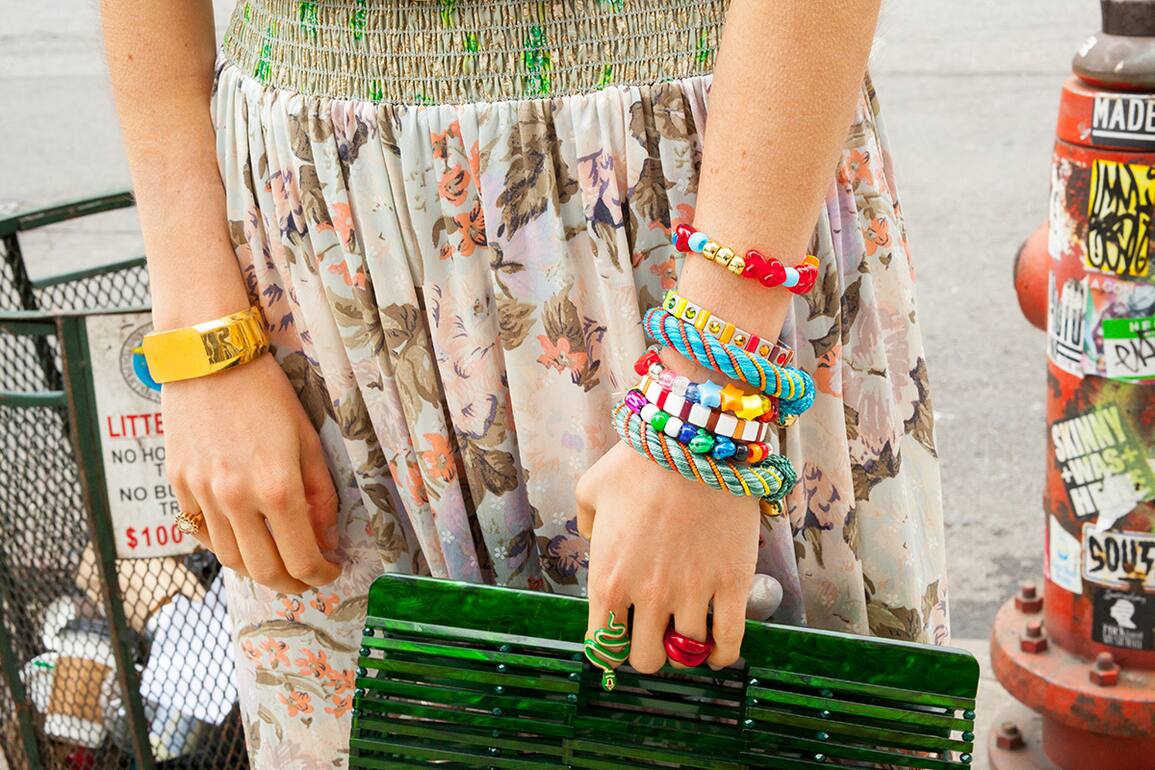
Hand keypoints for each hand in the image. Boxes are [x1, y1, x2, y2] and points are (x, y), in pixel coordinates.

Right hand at [163, 353, 341, 592]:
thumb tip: (327, 539)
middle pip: (264, 571)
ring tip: (278, 559)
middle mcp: (235, 499)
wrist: (209, 358)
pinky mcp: (177, 485)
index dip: (320, 575)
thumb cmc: (267, 393)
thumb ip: (320, 495)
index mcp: (276, 488)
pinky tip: (244, 536)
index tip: (330, 572)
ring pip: (230, 559)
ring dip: (258, 569)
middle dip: (292, 583)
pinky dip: (225, 545)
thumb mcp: (309, 440)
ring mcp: (201, 495)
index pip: (302, 558)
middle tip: (307, 577)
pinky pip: (201, 533)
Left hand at [576, 442, 759, 672]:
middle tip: (655, 631)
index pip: (603, 646)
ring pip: (687, 653)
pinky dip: (722, 654)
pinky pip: (729, 641)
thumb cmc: (641, 461)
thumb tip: (595, 538)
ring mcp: (692, 593)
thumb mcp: (592, 487)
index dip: (611, 648)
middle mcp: (647, 595)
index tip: (621, 636)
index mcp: (608, 579)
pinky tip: (717, 649)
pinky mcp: (732, 585)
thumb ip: (586, 521)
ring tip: (688, 631)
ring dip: (685, 648)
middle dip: (648, 651)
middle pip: (646, 660)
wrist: (696, 442)